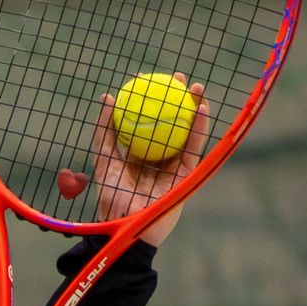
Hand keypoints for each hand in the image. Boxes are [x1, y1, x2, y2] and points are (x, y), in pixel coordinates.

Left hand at [90, 74, 212, 246]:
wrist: (129, 229)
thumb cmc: (112, 199)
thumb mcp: (105, 161)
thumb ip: (104, 132)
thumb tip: (107, 98)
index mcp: (136, 154)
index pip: (143, 121)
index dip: (147, 99)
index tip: (146, 77)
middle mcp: (156, 158)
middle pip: (167, 123)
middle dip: (174, 98)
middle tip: (175, 77)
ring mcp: (173, 166)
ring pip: (184, 132)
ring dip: (192, 108)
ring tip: (195, 86)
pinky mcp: (187, 176)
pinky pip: (194, 148)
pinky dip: (199, 128)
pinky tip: (202, 108)